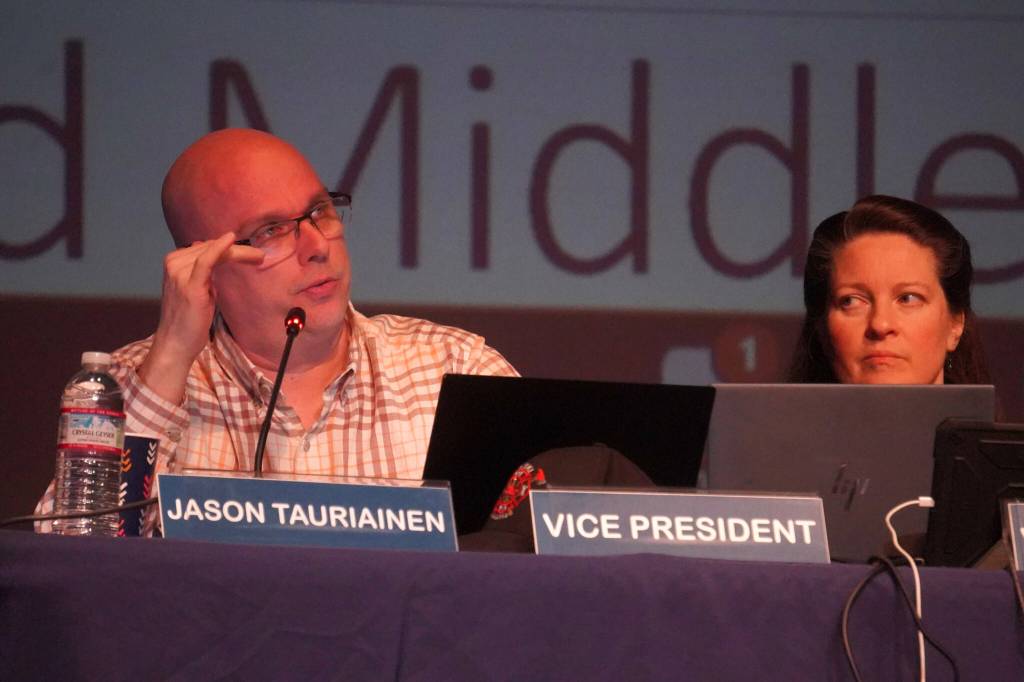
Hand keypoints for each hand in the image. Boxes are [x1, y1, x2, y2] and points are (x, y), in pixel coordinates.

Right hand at [139, 233, 263, 403]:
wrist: (175, 343)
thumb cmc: (188, 319)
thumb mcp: (197, 289)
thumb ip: (204, 272)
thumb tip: (215, 256)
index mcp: (174, 263)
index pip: (205, 248)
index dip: (228, 247)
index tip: (250, 252)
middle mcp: (174, 264)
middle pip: (210, 248)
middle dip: (238, 249)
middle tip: (260, 255)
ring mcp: (180, 274)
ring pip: (213, 253)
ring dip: (239, 252)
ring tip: (259, 256)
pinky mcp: (190, 286)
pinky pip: (206, 261)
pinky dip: (219, 249)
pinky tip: (231, 239)